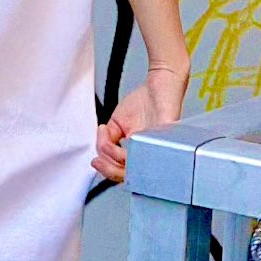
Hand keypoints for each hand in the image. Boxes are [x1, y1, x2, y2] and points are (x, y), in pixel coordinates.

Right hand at [91, 65, 189, 183]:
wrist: (160, 83)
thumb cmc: (145, 102)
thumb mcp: (118, 123)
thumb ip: (107, 139)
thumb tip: (100, 149)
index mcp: (139, 153)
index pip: (125, 173)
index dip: (108, 172)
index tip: (95, 162)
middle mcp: (149, 154)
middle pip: (129, 177)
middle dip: (108, 169)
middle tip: (98, 160)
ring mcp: (156, 148)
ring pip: (135, 168)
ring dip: (115, 157)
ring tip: (108, 141)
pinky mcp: (164, 139)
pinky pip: (147, 156)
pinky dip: (128, 152)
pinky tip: (121, 140)